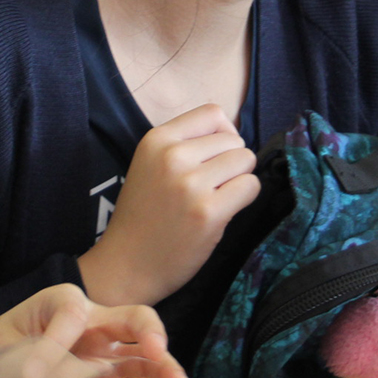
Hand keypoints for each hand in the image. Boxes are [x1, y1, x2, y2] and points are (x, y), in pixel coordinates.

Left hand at [0, 283, 192, 377]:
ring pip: (143, 360)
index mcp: (61, 306)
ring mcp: (102, 363)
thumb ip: (18, 353)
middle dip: (147, 331)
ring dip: (164, 369)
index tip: (31, 375)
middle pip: (132, 320)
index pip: (74, 313)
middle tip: (155, 348)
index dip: (58, 341)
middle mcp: (91, 329)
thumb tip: (36, 373)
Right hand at [77, 104, 259, 305]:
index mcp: (156, 139)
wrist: (127, 264)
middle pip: (234, 140)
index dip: (222, 134)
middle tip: (209, 187)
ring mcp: (191, 184)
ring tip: (215, 198)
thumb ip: (185, 144)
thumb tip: (234, 134)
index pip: (212, 113)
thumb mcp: (151, 165)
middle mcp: (172, 156)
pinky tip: (222, 211)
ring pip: (246, 160)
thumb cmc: (145, 215)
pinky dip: (244, 198)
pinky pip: (250, 187)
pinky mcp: (209, 212)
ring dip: (239, 180)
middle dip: (230, 162)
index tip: (213, 157)